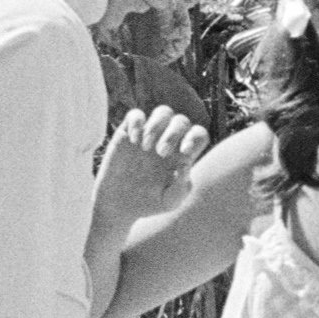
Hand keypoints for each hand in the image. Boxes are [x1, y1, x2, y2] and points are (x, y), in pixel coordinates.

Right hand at [93, 107, 210, 231]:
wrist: (120, 205)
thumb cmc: (149, 203)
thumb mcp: (170, 201)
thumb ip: (182, 186)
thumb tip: (186, 162)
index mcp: (183, 155)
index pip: (198, 134)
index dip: (195, 138)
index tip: (185, 152)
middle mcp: (168, 141)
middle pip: (181, 121)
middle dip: (173, 134)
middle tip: (161, 153)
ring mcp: (149, 135)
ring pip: (163, 112)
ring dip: (158, 125)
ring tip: (146, 147)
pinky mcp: (128, 133)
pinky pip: (136, 114)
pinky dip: (137, 122)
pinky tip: (134, 141)